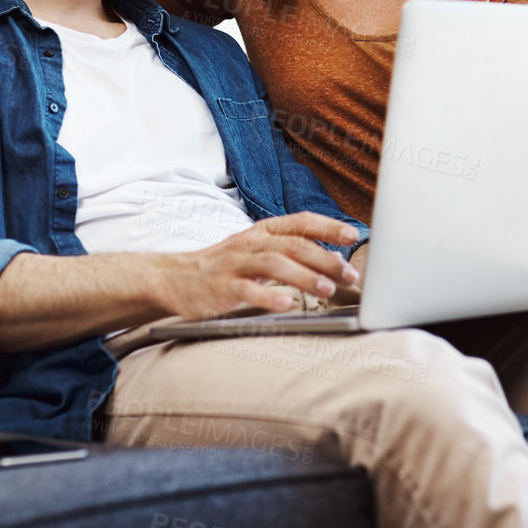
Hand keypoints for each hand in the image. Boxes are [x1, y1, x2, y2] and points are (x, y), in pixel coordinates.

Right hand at [155, 213, 360, 319]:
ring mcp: (235, 264)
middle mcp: (250, 243)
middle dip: (324, 258)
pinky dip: (268, 297)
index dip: (328, 226)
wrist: (174, 279)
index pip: (300, 222)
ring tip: (325, 289)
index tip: (353, 235)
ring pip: (273, 264)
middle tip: (348, 274)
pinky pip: (247, 290)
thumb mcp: (256, 252)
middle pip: (293, 245)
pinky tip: (286, 305)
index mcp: (262, 232)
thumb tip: (333, 260)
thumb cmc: (223, 267)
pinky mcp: (221, 288)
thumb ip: (290, 253)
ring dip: (303, 276)